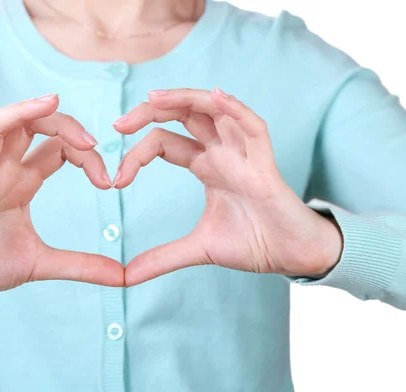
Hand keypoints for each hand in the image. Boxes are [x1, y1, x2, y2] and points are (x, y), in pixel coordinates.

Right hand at [0, 94, 123, 305]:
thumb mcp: (42, 264)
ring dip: (21, 112)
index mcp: (23, 182)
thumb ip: (82, 265)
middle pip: (30, 126)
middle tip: (91, 142)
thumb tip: (123, 277)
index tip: (108, 183)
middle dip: (62, 124)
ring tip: (49, 102)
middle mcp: (2, 173)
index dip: (86, 156)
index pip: (58, 148)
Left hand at [113, 88, 342, 285]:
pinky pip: (253, 128)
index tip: (116, 180)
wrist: (292, 257)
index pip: (165, 143)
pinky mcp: (265, 165)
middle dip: (151, 112)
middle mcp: (222, 153)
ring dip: (185, 99)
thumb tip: (126, 276)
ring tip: (154, 98)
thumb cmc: (254, 242)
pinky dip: (237, 110)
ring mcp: (243, 155)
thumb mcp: (197, 249)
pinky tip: (216, 97)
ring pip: (215, 111)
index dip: (137, 155)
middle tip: (119, 124)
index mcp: (206, 166)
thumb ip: (162, 258)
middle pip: (184, 115)